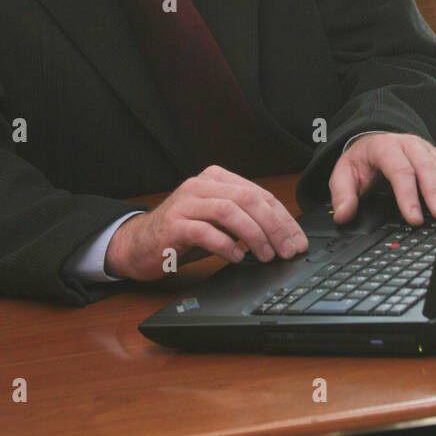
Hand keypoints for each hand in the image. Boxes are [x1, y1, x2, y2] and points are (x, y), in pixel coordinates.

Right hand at [105, 165, 308, 279]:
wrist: (138, 244)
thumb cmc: (182, 234)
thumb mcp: (218, 223)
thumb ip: (244, 220)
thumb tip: (282, 236)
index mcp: (217, 178)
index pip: (259, 193)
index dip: (283, 218)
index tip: (297, 241)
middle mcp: (201, 185)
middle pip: (248, 198)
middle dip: (274, 226)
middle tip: (287, 250)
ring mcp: (186, 202)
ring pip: (229, 211)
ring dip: (254, 235)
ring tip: (266, 255)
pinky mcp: (173, 224)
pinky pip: (205, 231)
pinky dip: (226, 245)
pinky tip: (237, 257)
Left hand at [329, 132, 435, 225]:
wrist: (373, 142)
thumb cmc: (362, 161)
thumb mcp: (343, 174)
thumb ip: (342, 194)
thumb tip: (343, 215)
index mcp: (385, 147)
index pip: (399, 170)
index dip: (407, 195)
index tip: (414, 218)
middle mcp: (410, 146)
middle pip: (426, 168)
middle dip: (435, 193)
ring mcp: (427, 151)